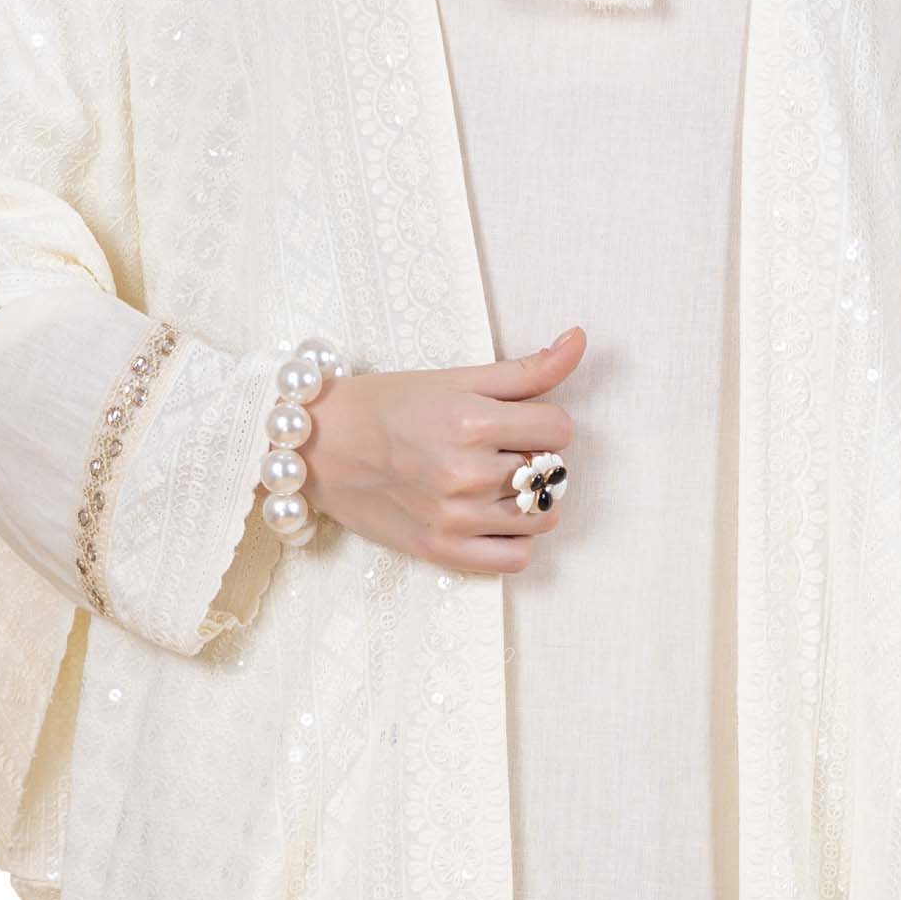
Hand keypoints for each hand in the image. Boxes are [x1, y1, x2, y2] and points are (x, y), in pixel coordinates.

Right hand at [300, 328, 584, 574]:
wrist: (321, 446)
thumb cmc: (388, 404)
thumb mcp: (456, 378)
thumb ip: (526, 369)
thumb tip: (579, 340)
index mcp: (472, 421)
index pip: (560, 429)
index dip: (545, 422)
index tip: (517, 422)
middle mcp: (466, 473)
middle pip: (552, 472)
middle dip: (534, 458)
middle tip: (498, 450)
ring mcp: (455, 517)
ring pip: (543, 518)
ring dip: (531, 500)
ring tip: (496, 483)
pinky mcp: (442, 551)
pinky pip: (516, 560)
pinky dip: (514, 540)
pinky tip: (492, 517)